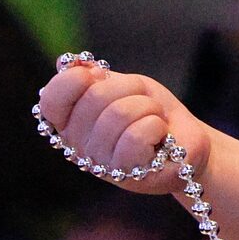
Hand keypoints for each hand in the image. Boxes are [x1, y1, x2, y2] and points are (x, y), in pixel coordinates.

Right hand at [36, 61, 212, 195]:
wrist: (188, 139)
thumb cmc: (151, 112)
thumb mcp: (123, 86)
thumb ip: (95, 78)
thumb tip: (71, 63)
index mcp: (70, 125)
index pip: (51, 101)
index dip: (75, 80)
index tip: (102, 76)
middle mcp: (79, 148)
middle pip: (95, 98)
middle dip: (130, 88)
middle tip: (143, 102)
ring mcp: (103, 165)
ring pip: (119, 113)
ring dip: (148, 107)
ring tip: (154, 119)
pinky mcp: (131, 176)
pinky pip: (136, 135)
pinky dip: (156, 125)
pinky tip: (161, 137)